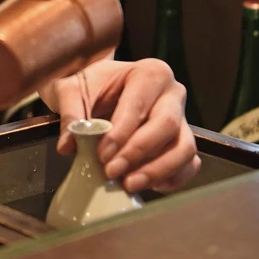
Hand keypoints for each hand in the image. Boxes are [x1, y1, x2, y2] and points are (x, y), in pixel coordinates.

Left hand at [40, 58, 200, 193]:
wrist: (103, 90)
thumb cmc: (92, 87)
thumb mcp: (72, 90)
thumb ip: (70, 113)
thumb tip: (68, 145)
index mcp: (149, 73)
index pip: (139, 103)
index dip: (121, 132)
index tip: (102, 154)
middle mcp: (172, 93)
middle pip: (166, 124)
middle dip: (138, 152)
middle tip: (112, 171)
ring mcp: (183, 119)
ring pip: (184, 147)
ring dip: (157, 170)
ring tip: (129, 184)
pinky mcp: (184, 142)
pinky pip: (190, 164)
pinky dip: (173, 179)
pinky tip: (147, 186)